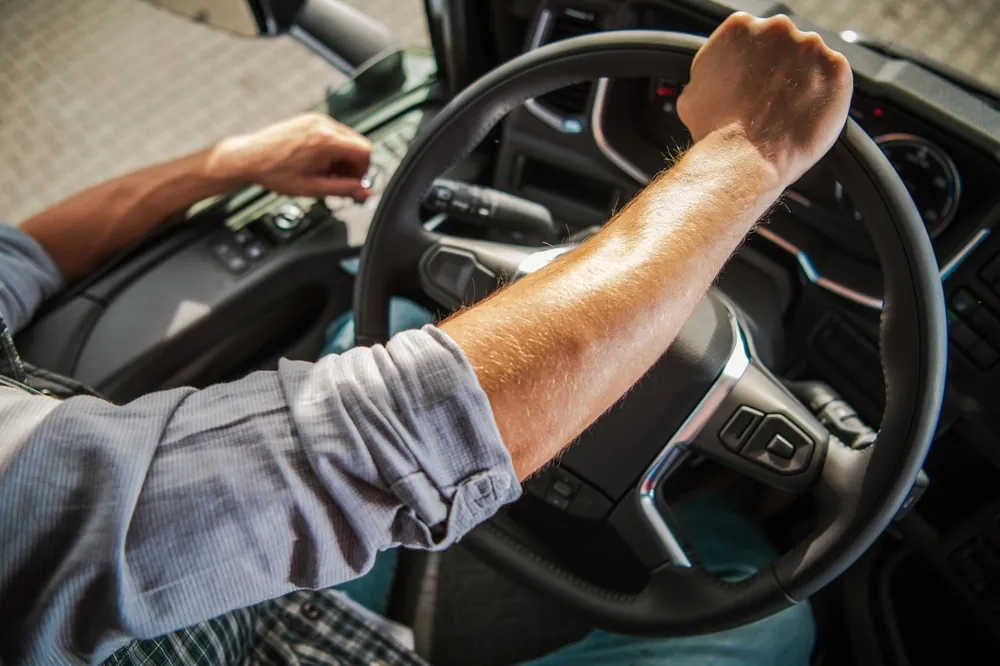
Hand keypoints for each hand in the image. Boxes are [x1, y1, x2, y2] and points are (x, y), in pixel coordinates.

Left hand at [211, 113, 372, 199]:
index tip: (353, 183)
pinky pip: (332, 133)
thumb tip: (363, 192)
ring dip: (341, 158)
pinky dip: (331, 149)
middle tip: (337, 181)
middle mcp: (323, 124)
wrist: (249, 158)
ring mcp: (315, 119)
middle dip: (352, 165)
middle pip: (357, 144)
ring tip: (323, 173)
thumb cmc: (273, 172)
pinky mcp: (308, 119)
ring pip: (346, 139)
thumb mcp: (313, 188)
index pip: (365, 151)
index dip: (363, 171)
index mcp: (326, 140)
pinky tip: (316, 163)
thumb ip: (343, 190)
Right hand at [677, 13, 852, 187]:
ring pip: (812, 61)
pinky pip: (835, 79)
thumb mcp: (692, 94)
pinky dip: (826, 97)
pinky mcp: (836, 69)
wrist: (742, 158)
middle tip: (771, 100)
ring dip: (805, 82)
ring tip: (788, 113)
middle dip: (781, 69)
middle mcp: (777, 28)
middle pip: (785, 44)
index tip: (755, 82)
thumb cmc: (715, 131)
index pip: (755, 37)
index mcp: (740, 27)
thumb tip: (708, 82)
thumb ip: (708, 76)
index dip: (755, 63)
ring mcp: (810, 47)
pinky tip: (806, 115)